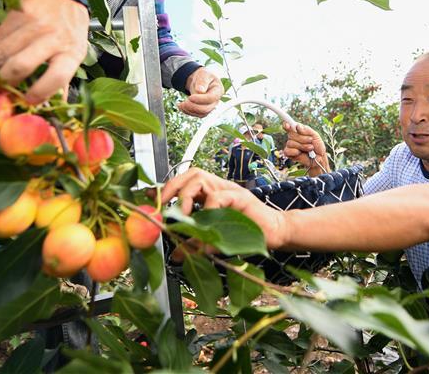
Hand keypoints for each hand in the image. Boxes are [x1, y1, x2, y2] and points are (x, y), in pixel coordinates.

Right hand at [0, 0, 88, 103]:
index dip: (39, 93)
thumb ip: (61, 80)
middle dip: (6, 81)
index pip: (55, 77)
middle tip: (1, 88)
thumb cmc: (70, 30)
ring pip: (3, 52)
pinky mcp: (18, 13)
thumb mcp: (75, 54)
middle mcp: (53, 36)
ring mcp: (34, 23)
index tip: (27, 100)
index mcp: (71, 51)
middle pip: (21, 65)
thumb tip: (53, 107)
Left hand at [160, 167, 288, 248]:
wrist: (276, 233)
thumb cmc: (248, 234)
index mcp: (212, 193)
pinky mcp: (241, 198)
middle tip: (164, 208)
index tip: (152, 201)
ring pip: (201, 178)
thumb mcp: (215, 239)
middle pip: (191, 173)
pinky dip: (208, 212)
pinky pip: (219, 197)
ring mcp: (230, 190)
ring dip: (185, 197)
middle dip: (172, 187)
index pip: (186, 181)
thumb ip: (196, 243)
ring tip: (182, 217)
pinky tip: (205, 229)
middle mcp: (220, 187)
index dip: (168, 189)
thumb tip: (176, 255)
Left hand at [178, 67, 222, 117]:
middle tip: (184, 102)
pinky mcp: (204, 111)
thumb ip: (202, 81)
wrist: (200, 80)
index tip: (190, 97)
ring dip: (189, 110)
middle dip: (194, 106)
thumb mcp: (203, 74)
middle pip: (206, 109)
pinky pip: (197, 115)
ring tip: (180, 104)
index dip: (201, 99)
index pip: (211, 98)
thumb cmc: (203, 76)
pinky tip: (181, 106)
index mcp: (218, 90)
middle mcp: (216, 101)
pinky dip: (188, 112)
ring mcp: (210, 107)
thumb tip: (200, 91)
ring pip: (201, 114)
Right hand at [284, 122, 328, 175]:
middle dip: (302, 138)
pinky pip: (287, 150)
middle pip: (291, 134)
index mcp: (298, 131)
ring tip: (310, 148)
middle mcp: (293, 137)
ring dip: (302, 146)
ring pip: (290, 142)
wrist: (319, 158)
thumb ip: (306, 130)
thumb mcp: (314, 135)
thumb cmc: (317, 146)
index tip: (287, 125)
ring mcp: (290, 145)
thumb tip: (297, 126)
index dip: (286, 125)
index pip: (289, 126)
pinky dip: (295, 151)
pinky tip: (300, 153)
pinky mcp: (289, 154)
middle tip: (310, 140)